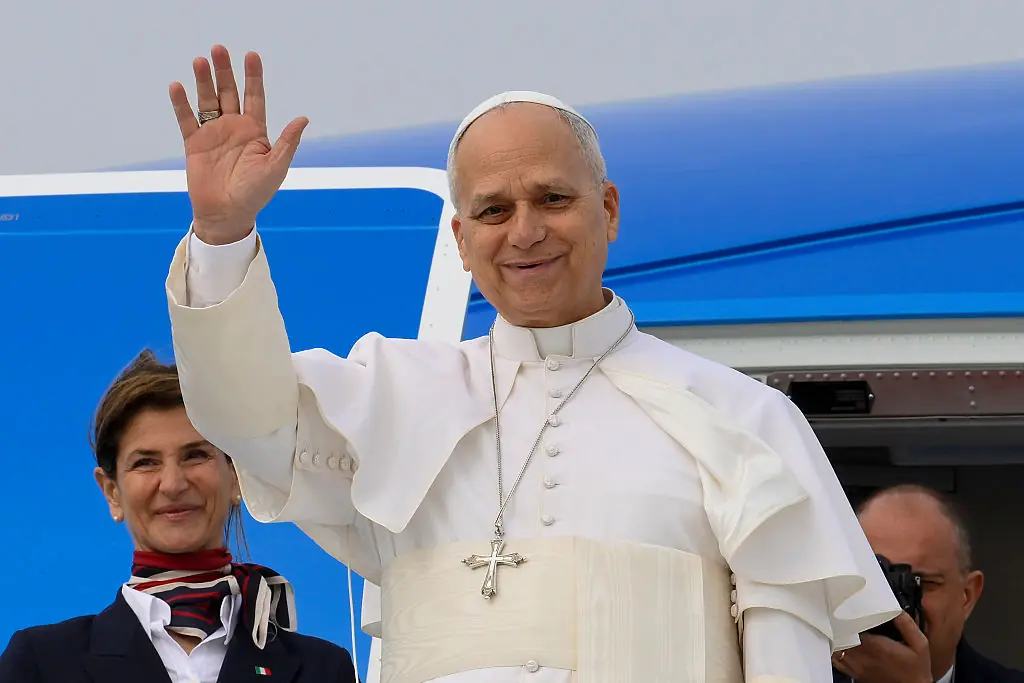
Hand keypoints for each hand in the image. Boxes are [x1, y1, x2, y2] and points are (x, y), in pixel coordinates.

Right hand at [168, 46, 308, 244]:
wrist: (228, 214)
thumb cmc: (256, 194)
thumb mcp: (275, 167)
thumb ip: (287, 142)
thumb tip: (303, 118)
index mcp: (255, 131)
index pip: (255, 97)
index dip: (253, 76)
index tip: (251, 55)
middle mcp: (234, 128)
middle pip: (229, 92)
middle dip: (225, 71)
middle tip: (219, 48)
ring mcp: (213, 134)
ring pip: (208, 100)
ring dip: (204, 81)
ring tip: (200, 61)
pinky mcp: (194, 144)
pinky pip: (187, 120)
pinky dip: (182, 104)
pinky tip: (177, 86)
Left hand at [832, 612, 931, 682]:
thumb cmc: (916, 670)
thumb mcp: (919, 644)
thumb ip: (907, 624)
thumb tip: (896, 609)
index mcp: (876, 645)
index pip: (851, 625)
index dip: (848, 614)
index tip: (850, 607)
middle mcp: (862, 656)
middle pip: (841, 634)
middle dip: (841, 622)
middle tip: (844, 614)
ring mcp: (856, 666)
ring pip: (836, 646)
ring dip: (837, 635)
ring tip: (842, 626)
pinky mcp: (854, 673)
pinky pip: (836, 660)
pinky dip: (835, 650)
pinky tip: (842, 643)